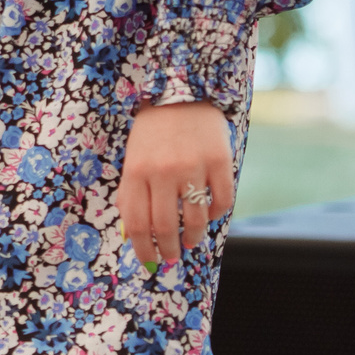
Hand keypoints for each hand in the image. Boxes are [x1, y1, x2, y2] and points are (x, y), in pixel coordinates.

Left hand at [117, 100, 235, 269]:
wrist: (179, 92)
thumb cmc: (152, 132)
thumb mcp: (133, 159)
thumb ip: (132, 193)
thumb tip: (134, 234)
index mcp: (136, 171)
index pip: (137, 223)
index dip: (143, 249)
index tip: (150, 262)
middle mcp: (162, 171)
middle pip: (166, 226)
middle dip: (169, 249)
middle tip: (172, 256)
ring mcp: (193, 166)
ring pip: (196, 219)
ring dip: (194, 237)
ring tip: (191, 241)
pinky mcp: (219, 161)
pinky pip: (222, 202)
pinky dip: (215, 214)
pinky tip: (208, 214)